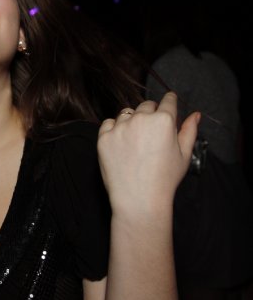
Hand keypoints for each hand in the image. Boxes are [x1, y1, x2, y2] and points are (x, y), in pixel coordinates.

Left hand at [97, 92, 199, 221]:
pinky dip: (114, 129)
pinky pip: (108, 123)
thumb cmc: (164, 179)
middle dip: (151, 113)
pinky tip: (121, 143)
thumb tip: (195, 114)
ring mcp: (120, 127)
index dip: (169, 102)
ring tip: (136, 141)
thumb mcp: (184, 155)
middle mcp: (140, 119)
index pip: (168, 101)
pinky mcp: (104, 137)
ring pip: (127, 113)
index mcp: (163, 121)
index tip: (168, 104)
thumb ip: (189, 131)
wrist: (138, 199)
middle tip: (152, 132)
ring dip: (132, 120)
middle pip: (146, 106)